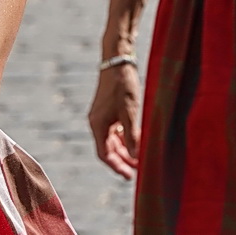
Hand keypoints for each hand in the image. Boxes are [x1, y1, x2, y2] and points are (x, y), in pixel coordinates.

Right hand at [88, 60, 142, 179]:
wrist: (118, 60)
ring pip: (112, 140)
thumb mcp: (130, 112)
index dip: (117, 166)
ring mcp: (102, 116)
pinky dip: (124, 138)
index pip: (104, 154)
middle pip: (108, 149)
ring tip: (138, 159)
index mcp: (98, 124)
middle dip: (122, 161)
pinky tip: (136, 142)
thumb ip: (133, 136)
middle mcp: (96, 122)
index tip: (130, 175)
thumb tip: (136, 157)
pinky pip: (115, 130)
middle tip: (136, 171)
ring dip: (124, 150)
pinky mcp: (108, 109)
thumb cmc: (123, 85)